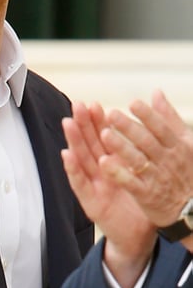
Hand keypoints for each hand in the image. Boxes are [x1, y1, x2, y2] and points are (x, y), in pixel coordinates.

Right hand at [61, 102, 154, 256]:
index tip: (95, 104)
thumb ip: (141, 155)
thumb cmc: (140, 207)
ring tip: (68, 122)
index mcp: (114, 166)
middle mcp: (100, 175)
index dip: (98, 122)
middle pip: (89, 145)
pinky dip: (72, 170)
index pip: (104, 139)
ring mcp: (94, 188)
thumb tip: (146, 131)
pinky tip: (66, 155)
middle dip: (82, 124)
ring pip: (82, 160)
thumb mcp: (142, 177)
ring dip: (73, 141)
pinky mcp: (91, 204)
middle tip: (77, 105)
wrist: (137, 238)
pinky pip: (80, 185)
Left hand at [102, 90, 192, 228]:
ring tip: (104, 134)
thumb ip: (169, 118)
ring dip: (121, 147)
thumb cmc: (186, 171)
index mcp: (177, 146)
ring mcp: (157, 177)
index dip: (148, 115)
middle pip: (147, 141)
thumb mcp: (185, 142)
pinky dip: (118, 173)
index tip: (133, 103)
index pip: (161, 128)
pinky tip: (104, 163)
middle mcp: (167, 160)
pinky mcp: (147, 195)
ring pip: (137, 160)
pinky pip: (131, 183)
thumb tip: (156, 93)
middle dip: (129, 127)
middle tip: (111, 114)